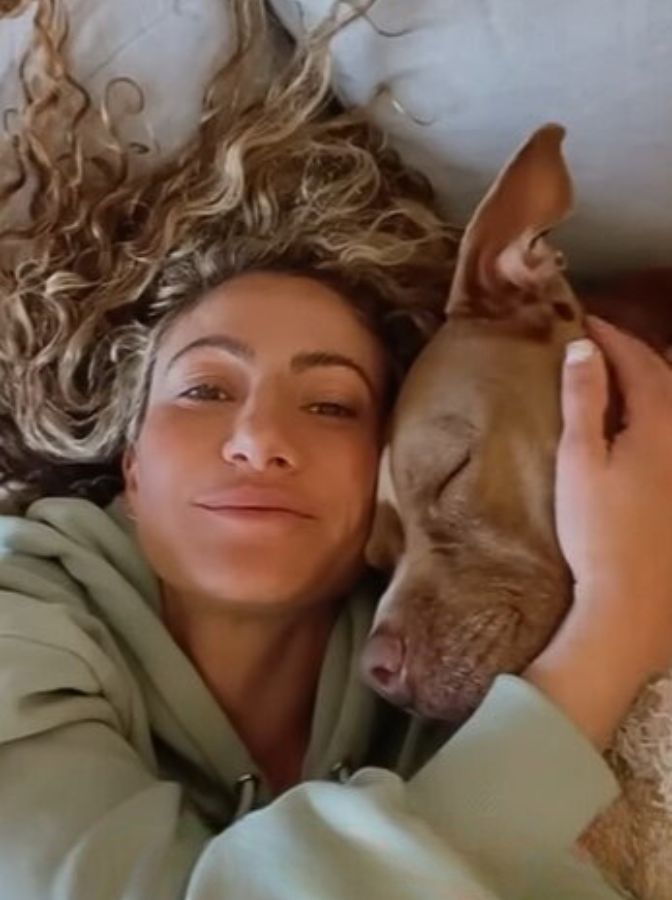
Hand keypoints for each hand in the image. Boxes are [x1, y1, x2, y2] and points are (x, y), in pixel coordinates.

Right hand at [525, 316, 671, 746]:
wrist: (630, 600)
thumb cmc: (598, 530)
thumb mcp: (579, 460)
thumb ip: (583, 401)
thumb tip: (584, 348)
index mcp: (658, 424)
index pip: (638, 362)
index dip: (611, 338)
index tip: (584, 321)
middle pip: (665, 378)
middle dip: (635, 352)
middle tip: (602, 342)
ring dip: (652, 381)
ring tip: (622, 375)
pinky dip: (659, 412)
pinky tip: (642, 427)